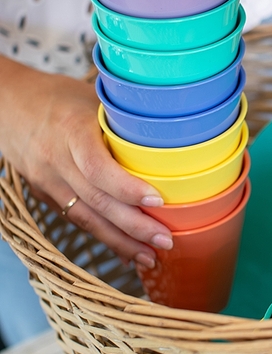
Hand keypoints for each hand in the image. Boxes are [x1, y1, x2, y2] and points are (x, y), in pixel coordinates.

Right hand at [0, 58, 171, 268]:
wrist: (7, 106)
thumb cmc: (57, 97)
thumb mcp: (91, 97)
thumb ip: (123, 119)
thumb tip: (173, 134)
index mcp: (70, 131)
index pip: (98, 167)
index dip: (127, 188)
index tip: (158, 201)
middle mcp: (56, 160)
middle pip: (96, 201)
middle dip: (133, 226)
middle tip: (166, 241)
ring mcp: (48, 182)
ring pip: (86, 218)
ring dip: (120, 241)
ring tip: (150, 256)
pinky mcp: (46, 195)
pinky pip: (77, 219)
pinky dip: (104, 236)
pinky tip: (125, 251)